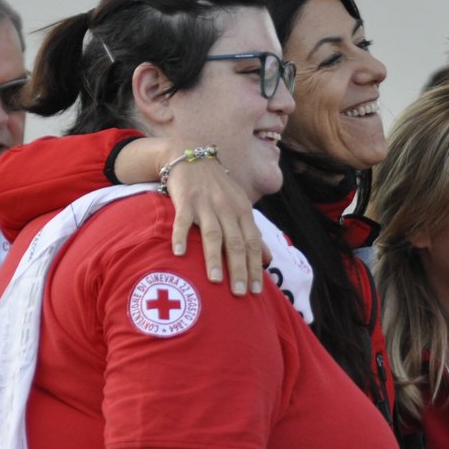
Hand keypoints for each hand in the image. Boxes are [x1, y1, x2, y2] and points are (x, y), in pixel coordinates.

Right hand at [152, 139, 267, 296]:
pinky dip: (181, 236)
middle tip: (241, 293)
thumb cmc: (218, 187)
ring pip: (213, 234)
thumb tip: (268, 259)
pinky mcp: (185, 200)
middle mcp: (227, 208)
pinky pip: (183, 220)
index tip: (257, 290)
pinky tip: (179, 253)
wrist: (192, 155)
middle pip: (236, 242)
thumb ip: (253, 233)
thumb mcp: (240, 206)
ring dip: (214, 258)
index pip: (253, 243)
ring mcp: (206, 204)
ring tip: (216, 281)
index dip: (255, 266)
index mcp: (243, 211)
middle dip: (240, 269)